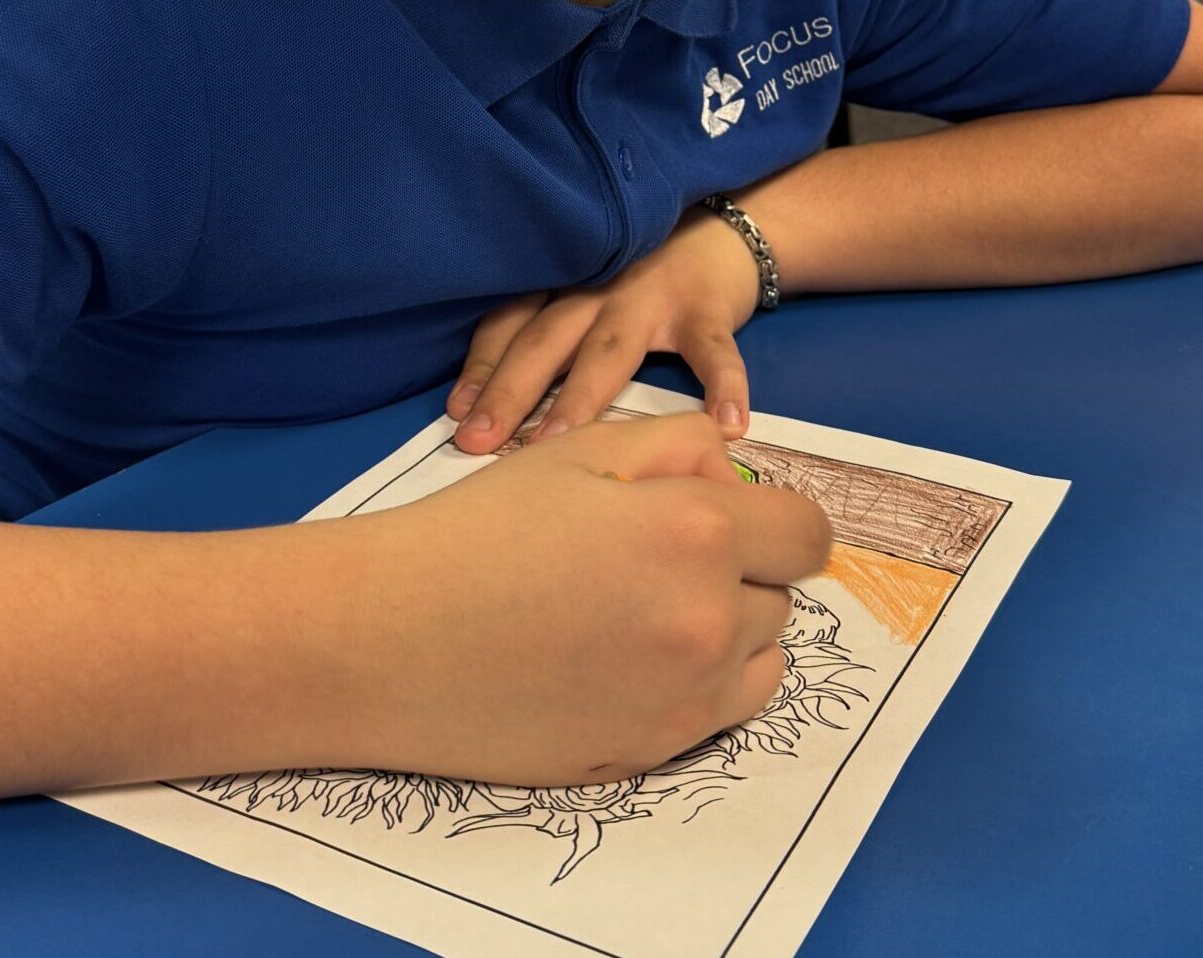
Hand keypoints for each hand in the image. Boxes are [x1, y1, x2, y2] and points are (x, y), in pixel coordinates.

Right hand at [326, 412, 832, 785]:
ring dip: (727, 628)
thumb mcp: (584, 450)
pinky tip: (628, 656)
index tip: (733, 519)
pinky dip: (701, 681)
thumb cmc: (483, 529)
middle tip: (651, 556)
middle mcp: (710, 621)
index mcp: (698, 533)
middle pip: (781, 593)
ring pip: (761, 655)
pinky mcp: (657, 752)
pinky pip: (724, 708)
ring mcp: (687, 698)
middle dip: (739, 568)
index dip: (776, 518)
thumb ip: (685, 448)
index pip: (808, 533)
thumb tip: (737, 483)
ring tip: (640, 609)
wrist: (394, 638)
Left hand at [446, 209, 762, 453]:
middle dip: (509, 390)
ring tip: (559, 440)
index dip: (481, 366)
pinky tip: (726, 424)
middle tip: (476, 439)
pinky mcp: (706, 309)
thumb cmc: (639, 274)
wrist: (720, 231)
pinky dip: (724, 384)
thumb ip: (546, 330)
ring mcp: (651, 296)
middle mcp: (597, 288)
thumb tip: (481, 401)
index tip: (455, 412)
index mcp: (562, 286)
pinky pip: (714, 351)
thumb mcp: (585, 288)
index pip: (510, 322)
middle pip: (546, 339)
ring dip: (582, 395)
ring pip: (610, 349)